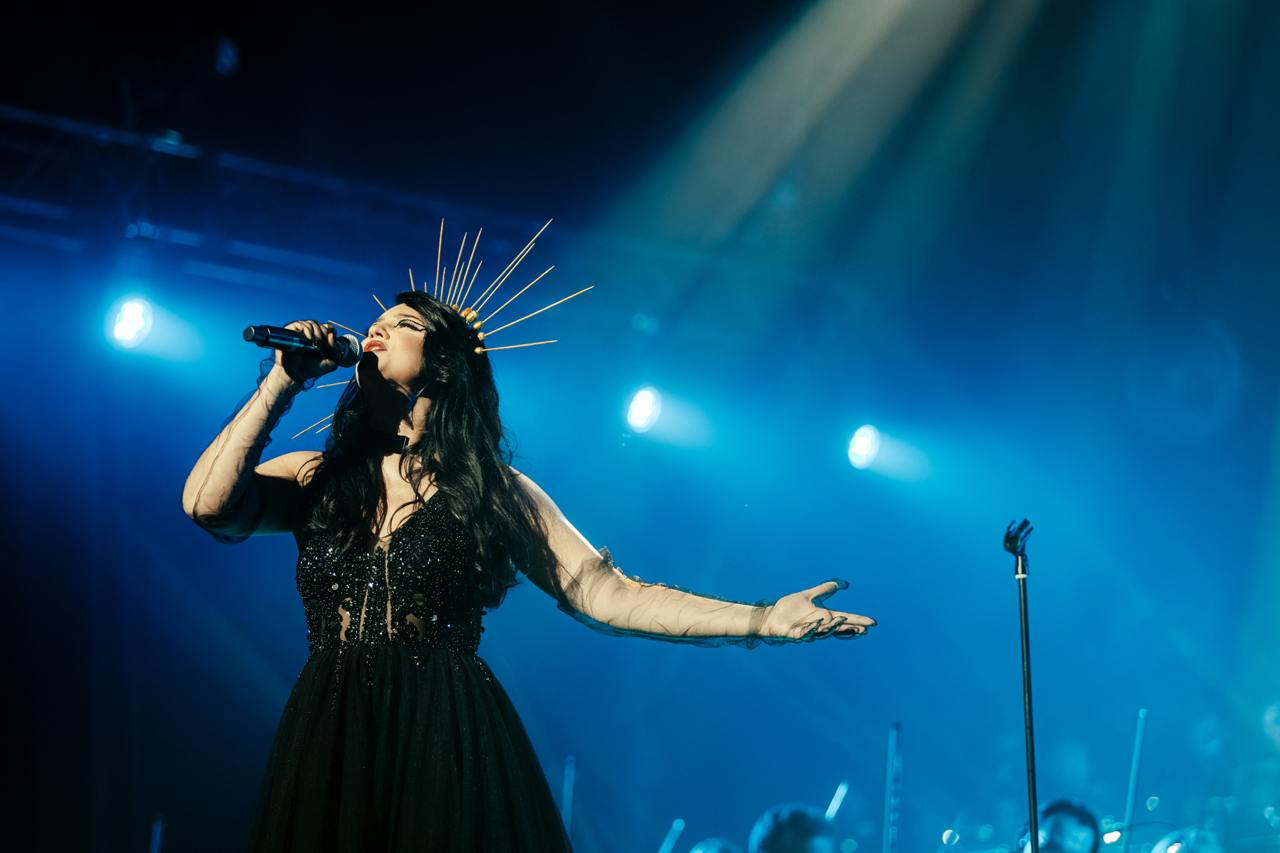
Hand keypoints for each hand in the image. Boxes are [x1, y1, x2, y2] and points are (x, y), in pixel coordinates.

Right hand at [274, 320, 340, 383]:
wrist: (296, 373)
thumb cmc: (312, 368)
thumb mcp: (331, 361)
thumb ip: (336, 350)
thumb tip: (331, 334)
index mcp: (320, 340)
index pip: (328, 328)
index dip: (330, 332)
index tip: (329, 341)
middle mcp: (311, 334)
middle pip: (320, 325)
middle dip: (324, 333)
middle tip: (321, 345)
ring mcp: (301, 333)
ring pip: (312, 323)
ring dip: (316, 332)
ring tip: (314, 343)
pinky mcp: (292, 332)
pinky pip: (301, 324)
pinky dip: (307, 329)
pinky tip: (309, 338)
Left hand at [760, 579, 874, 641]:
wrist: (772, 615)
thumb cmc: (791, 608)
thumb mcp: (811, 595)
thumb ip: (826, 589)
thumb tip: (845, 584)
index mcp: (824, 617)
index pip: (845, 619)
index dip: (858, 621)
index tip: (872, 623)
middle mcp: (819, 625)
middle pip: (839, 628)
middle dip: (851, 628)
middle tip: (865, 629)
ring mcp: (809, 631)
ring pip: (824, 631)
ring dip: (834, 627)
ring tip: (845, 619)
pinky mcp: (797, 634)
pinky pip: (807, 632)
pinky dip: (813, 628)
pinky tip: (820, 622)